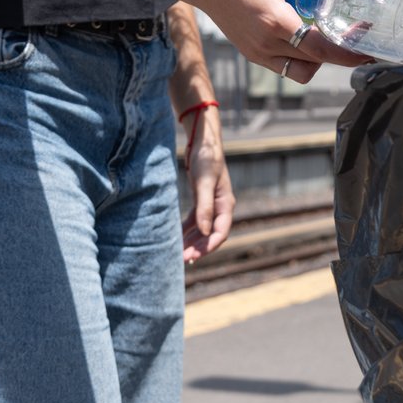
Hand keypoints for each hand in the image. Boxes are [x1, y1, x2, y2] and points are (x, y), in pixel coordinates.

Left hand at [182, 107, 234, 262]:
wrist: (203, 142)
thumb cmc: (206, 159)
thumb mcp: (204, 182)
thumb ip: (204, 207)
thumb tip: (206, 231)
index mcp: (225, 204)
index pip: (221, 233)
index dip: (209, 247)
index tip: (194, 257)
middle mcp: (220, 207)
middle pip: (211, 235)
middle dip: (198, 248)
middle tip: (182, 260)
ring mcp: (211, 204)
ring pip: (202, 230)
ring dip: (192, 242)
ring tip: (178, 254)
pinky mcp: (201, 200)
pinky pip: (195, 221)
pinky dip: (187, 230)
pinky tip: (176, 238)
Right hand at [183, 0, 371, 82]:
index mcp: (274, 19)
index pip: (319, 47)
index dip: (347, 52)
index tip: (366, 48)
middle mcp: (266, 43)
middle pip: (316, 61)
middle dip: (341, 53)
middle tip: (358, 38)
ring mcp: (258, 53)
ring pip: (303, 71)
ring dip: (320, 59)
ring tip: (328, 36)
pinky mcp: (254, 56)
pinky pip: (288, 69)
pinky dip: (303, 59)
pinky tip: (308, 38)